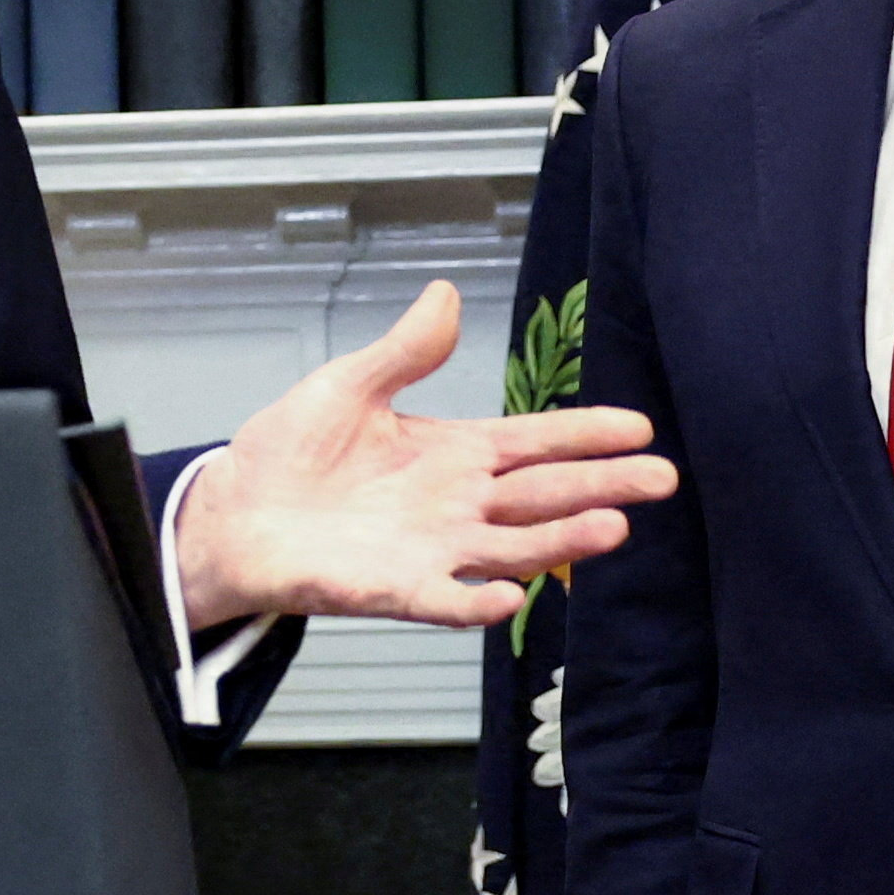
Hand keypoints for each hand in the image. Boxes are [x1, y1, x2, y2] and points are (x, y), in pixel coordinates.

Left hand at [167, 278, 672, 631]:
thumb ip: (404, 351)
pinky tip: (510, 598)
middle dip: (602, 486)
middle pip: (543, 494)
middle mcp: (457, 504)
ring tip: (612, 528)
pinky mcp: (395, 590)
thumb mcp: (348, 386)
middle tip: (660, 478)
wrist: (233, 512)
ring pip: (513, 547)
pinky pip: (446, 600)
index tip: (639, 427)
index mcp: (453, 452)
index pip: (533, 440)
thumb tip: (446, 292)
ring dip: (560, 541)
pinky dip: (477, 602)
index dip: (584, 433)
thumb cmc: (291, 453)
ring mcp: (433, 550)